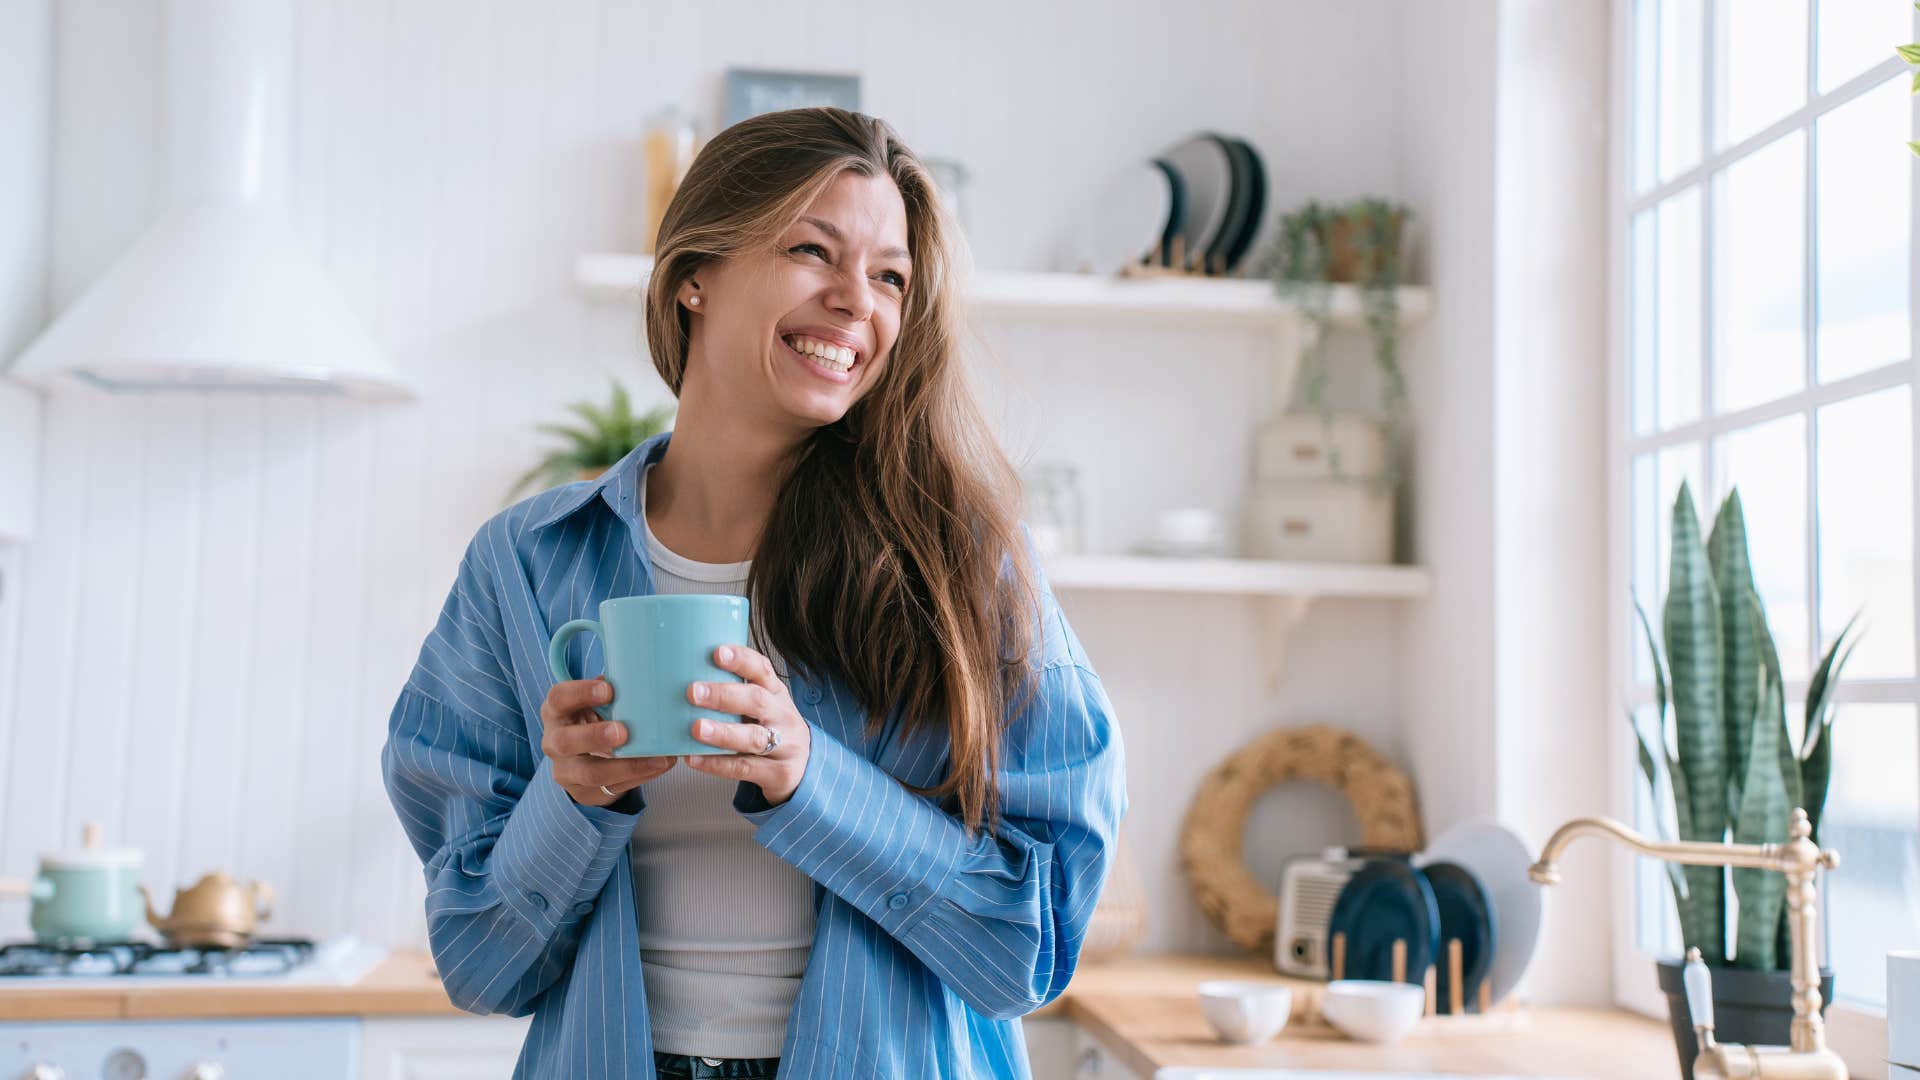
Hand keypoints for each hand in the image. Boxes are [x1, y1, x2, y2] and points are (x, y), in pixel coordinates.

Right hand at [540, 675, 676, 806]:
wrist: (585, 758)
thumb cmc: (596, 718)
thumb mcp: (596, 702)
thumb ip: (614, 689)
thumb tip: (650, 672)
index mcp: (556, 711)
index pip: (558, 698)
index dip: (580, 693)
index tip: (608, 689)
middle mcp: (554, 741)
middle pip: (565, 741)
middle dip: (594, 736)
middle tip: (623, 731)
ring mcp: (566, 770)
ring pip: (589, 773)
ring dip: (624, 766)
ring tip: (656, 758)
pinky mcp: (583, 792)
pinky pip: (611, 788)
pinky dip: (640, 777)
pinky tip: (660, 766)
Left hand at [683, 645, 810, 805]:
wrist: (804, 769)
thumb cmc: (771, 730)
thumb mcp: (764, 706)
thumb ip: (735, 691)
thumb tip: (685, 670)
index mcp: (776, 694)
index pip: (762, 670)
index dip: (741, 660)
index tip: (717, 652)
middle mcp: (783, 717)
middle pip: (757, 701)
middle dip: (724, 695)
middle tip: (693, 692)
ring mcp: (785, 746)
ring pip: (754, 737)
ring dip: (723, 732)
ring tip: (696, 728)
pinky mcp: (779, 773)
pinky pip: (744, 767)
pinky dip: (717, 763)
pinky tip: (694, 757)